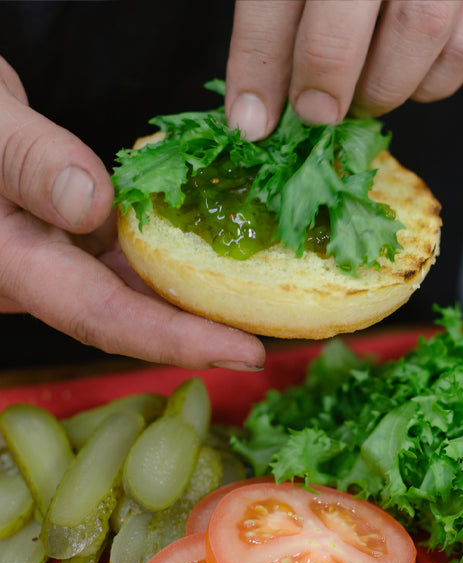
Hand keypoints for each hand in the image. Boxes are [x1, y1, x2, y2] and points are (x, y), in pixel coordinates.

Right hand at [0, 57, 264, 369]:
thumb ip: (29, 160)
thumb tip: (90, 205)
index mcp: (12, 264)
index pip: (105, 316)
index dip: (179, 340)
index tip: (247, 353)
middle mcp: (40, 273)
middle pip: (135, 316)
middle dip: (209, 330)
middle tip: (287, 334)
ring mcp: (59, 254)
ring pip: (141, 288)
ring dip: (204, 293)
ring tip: (280, 298)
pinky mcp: (75, 232)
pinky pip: (138, 252)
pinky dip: (185, 252)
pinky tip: (236, 245)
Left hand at [223, 0, 462, 139]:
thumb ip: (283, 14)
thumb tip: (259, 103)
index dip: (258, 65)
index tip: (252, 120)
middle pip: (344, 22)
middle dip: (325, 80)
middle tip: (317, 111)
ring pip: (417, 37)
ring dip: (383, 87)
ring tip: (364, 94)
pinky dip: (435, 81)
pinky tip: (413, 78)